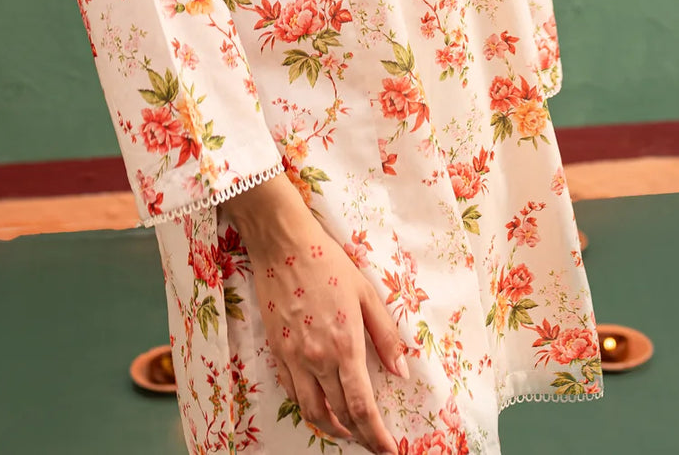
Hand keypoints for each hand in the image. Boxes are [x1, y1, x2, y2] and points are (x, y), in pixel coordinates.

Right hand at [226, 176, 407, 453]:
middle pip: (338, 415)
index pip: (361, 407)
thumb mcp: (366, 293)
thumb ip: (386, 336)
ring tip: (348, 432)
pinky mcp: (277, 351)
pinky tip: (320, 404)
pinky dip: (308, 407)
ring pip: (311, 412)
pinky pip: (292, 392)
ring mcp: (293, 358)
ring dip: (331, 429)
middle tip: (374, 443)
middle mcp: (317, 359)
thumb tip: (402, 372)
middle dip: (359, 437)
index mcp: (344, 345)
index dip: (376, 436)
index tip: (389, 450)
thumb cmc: (328, 262)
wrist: (282, 244)